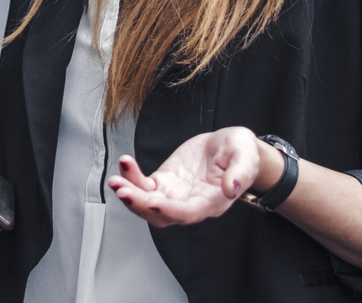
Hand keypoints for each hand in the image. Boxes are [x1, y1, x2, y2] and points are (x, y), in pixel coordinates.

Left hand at [107, 127, 262, 225]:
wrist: (230, 147)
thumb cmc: (241, 152)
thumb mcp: (247, 155)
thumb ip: (241, 172)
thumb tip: (232, 188)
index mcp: (212, 201)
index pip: (188, 212)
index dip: (170, 210)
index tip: (153, 203)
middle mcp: (190, 203)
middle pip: (162, 215)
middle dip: (140, 205)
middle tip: (123, 191)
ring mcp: (175, 194)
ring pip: (148, 203)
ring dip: (131, 194)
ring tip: (115, 181)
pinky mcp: (165, 181)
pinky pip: (145, 185)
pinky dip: (132, 177)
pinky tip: (125, 164)